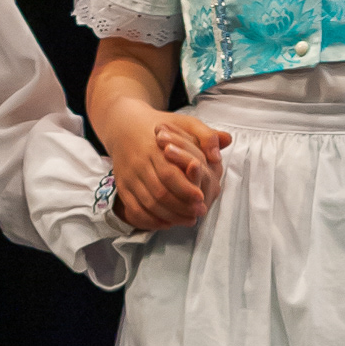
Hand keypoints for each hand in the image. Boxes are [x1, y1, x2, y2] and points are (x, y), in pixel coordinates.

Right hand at [107, 101, 231, 227]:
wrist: (125, 126)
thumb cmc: (161, 126)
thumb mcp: (185, 122)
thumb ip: (206, 135)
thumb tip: (221, 150)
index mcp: (154, 148)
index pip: (170, 174)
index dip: (186, 189)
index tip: (201, 198)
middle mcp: (139, 164)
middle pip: (159, 193)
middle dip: (181, 207)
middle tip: (198, 213)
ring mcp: (129, 177)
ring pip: (148, 204)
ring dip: (169, 216)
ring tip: (188, 220)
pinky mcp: (122, 187)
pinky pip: (133, 210)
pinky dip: (150, 220)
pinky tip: (166, 223)